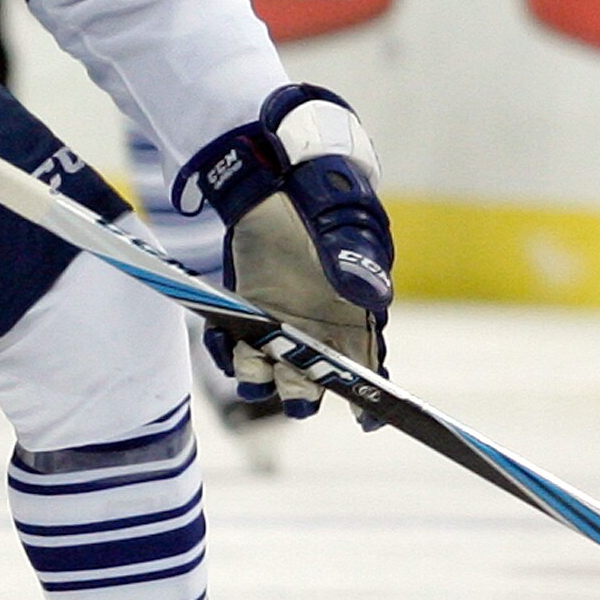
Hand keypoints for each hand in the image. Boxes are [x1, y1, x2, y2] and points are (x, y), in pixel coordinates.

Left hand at [178, 84, 392, 416]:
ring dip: (263, 379)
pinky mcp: (247, 316)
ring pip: (274, 375)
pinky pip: (238, 352)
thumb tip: (370, 296)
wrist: (277, 181)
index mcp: (356, 316)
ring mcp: (283, 326)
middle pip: (317, 382)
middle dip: (306, 392)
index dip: (371, 396)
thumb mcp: (344, 226)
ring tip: (257, 361)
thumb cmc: (324, 203)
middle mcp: (320, 331)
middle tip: (299, 384)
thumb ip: (355, 262)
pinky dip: (231, 356)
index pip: (369, 366)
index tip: (366, 418)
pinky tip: (228, 343)